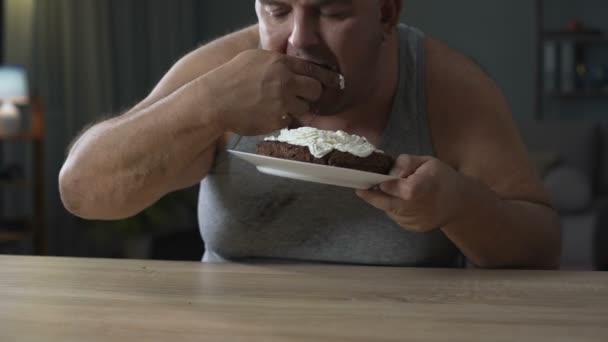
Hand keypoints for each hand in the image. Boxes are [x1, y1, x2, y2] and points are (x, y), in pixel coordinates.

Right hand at [203, 49, 342, 135]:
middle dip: (312, 95)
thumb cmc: (230, 78)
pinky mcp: (277, 121)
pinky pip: (288, 121)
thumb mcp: (254, 59)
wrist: (214, 102)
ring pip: (304, 108)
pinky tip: (266, 114)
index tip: (333, 82)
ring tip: (276, 106)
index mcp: (280, 64)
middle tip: (302, 97)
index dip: (324, 77)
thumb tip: (294, 68)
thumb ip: (277, 62)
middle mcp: (285, 82)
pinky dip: (281, 119)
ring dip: (296, 109)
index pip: (313, 70)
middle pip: (315, 90)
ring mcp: (282, 103)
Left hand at [356, 155, 468, 232]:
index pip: (404, 190)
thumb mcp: (427, 162)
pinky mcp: (415, 228)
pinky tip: (401, 201)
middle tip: (362, 189)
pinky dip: (394, 209)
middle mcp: (421, 207)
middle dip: (372, 196)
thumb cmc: (442, 178)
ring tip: (388, 191)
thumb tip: (390, 171)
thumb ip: (406, 162)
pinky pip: (397, 218)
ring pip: (390, 211)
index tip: (376, 182)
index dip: (389, 187)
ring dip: (384, 201)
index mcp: (425, 187)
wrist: (460, 203)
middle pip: (389, 204)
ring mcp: (417, 220)